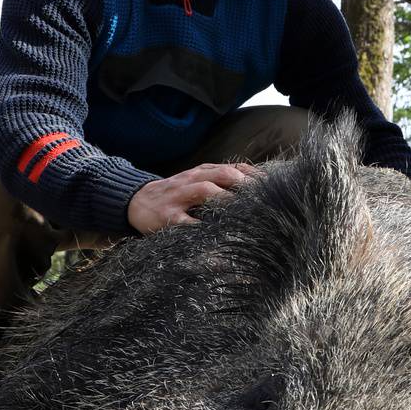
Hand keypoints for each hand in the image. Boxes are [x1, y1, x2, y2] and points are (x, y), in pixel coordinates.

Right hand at [128, 162, 263, 232]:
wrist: (136, 201)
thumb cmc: (175, 194)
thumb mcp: (196, 181)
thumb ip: (220, 182)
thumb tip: (255, 189)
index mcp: (201, 172)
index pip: (233, 168)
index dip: (254, 176)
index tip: (274, 188)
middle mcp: (192, 180)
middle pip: (222, 174)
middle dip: (245, 184)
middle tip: (266, 199)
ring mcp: (179, 198)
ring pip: (205, 191)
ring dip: (227, 199)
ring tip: (246, 212)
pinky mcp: (167, 218)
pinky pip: (187, 224)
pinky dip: (202, 231)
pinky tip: (217, 241)